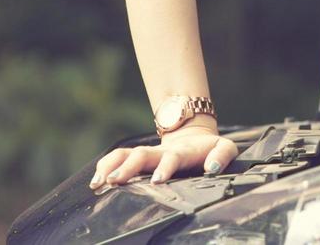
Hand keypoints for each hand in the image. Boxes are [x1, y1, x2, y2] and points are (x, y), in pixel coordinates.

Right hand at [89, 121, 238, 188]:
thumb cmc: (208, 149)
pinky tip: (95, 179)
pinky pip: (118, 157)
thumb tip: (212, 167)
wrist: (194, 137)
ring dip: (111, 167)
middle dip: (128, 168)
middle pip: (141, 155)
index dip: (165, 167)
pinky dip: (105, 165)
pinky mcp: (138, 158)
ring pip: (125, 155)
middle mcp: (161, 152)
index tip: (157, 180)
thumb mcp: (224, 148)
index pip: (172, 158)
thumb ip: (222, 155)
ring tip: (98, 183)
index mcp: (182, 152)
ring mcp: (147, 154)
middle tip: (115, 181)